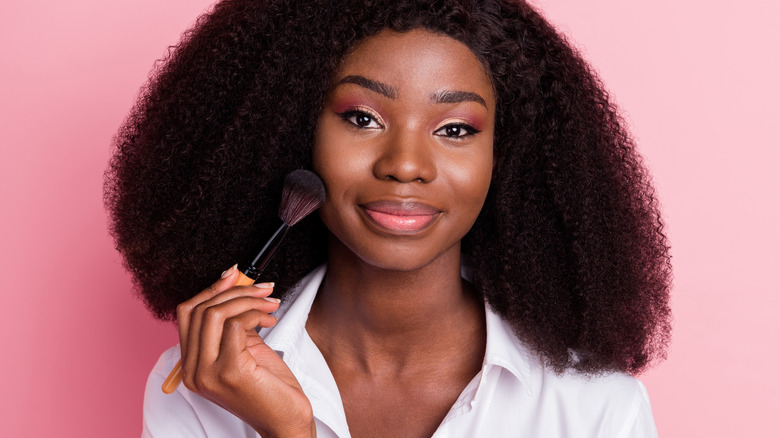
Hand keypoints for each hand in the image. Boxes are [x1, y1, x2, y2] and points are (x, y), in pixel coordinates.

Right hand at [177, 265, 315, 436]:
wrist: (286, 421)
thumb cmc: (269, 388)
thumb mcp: (245, 350)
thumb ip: (232, 325)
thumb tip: (234, 287)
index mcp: (192, 365)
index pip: (187, 314)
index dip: (210, 289)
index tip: (233, 275)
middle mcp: (193, 371)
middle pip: (199, 310)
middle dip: (235, 291)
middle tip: (263, 288)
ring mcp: (208, 373)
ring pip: (215, 313)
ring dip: (248, 300)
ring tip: (271, 304)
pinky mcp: (229, 371)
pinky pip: (235, 325)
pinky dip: (254, 314)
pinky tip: (269, 320)